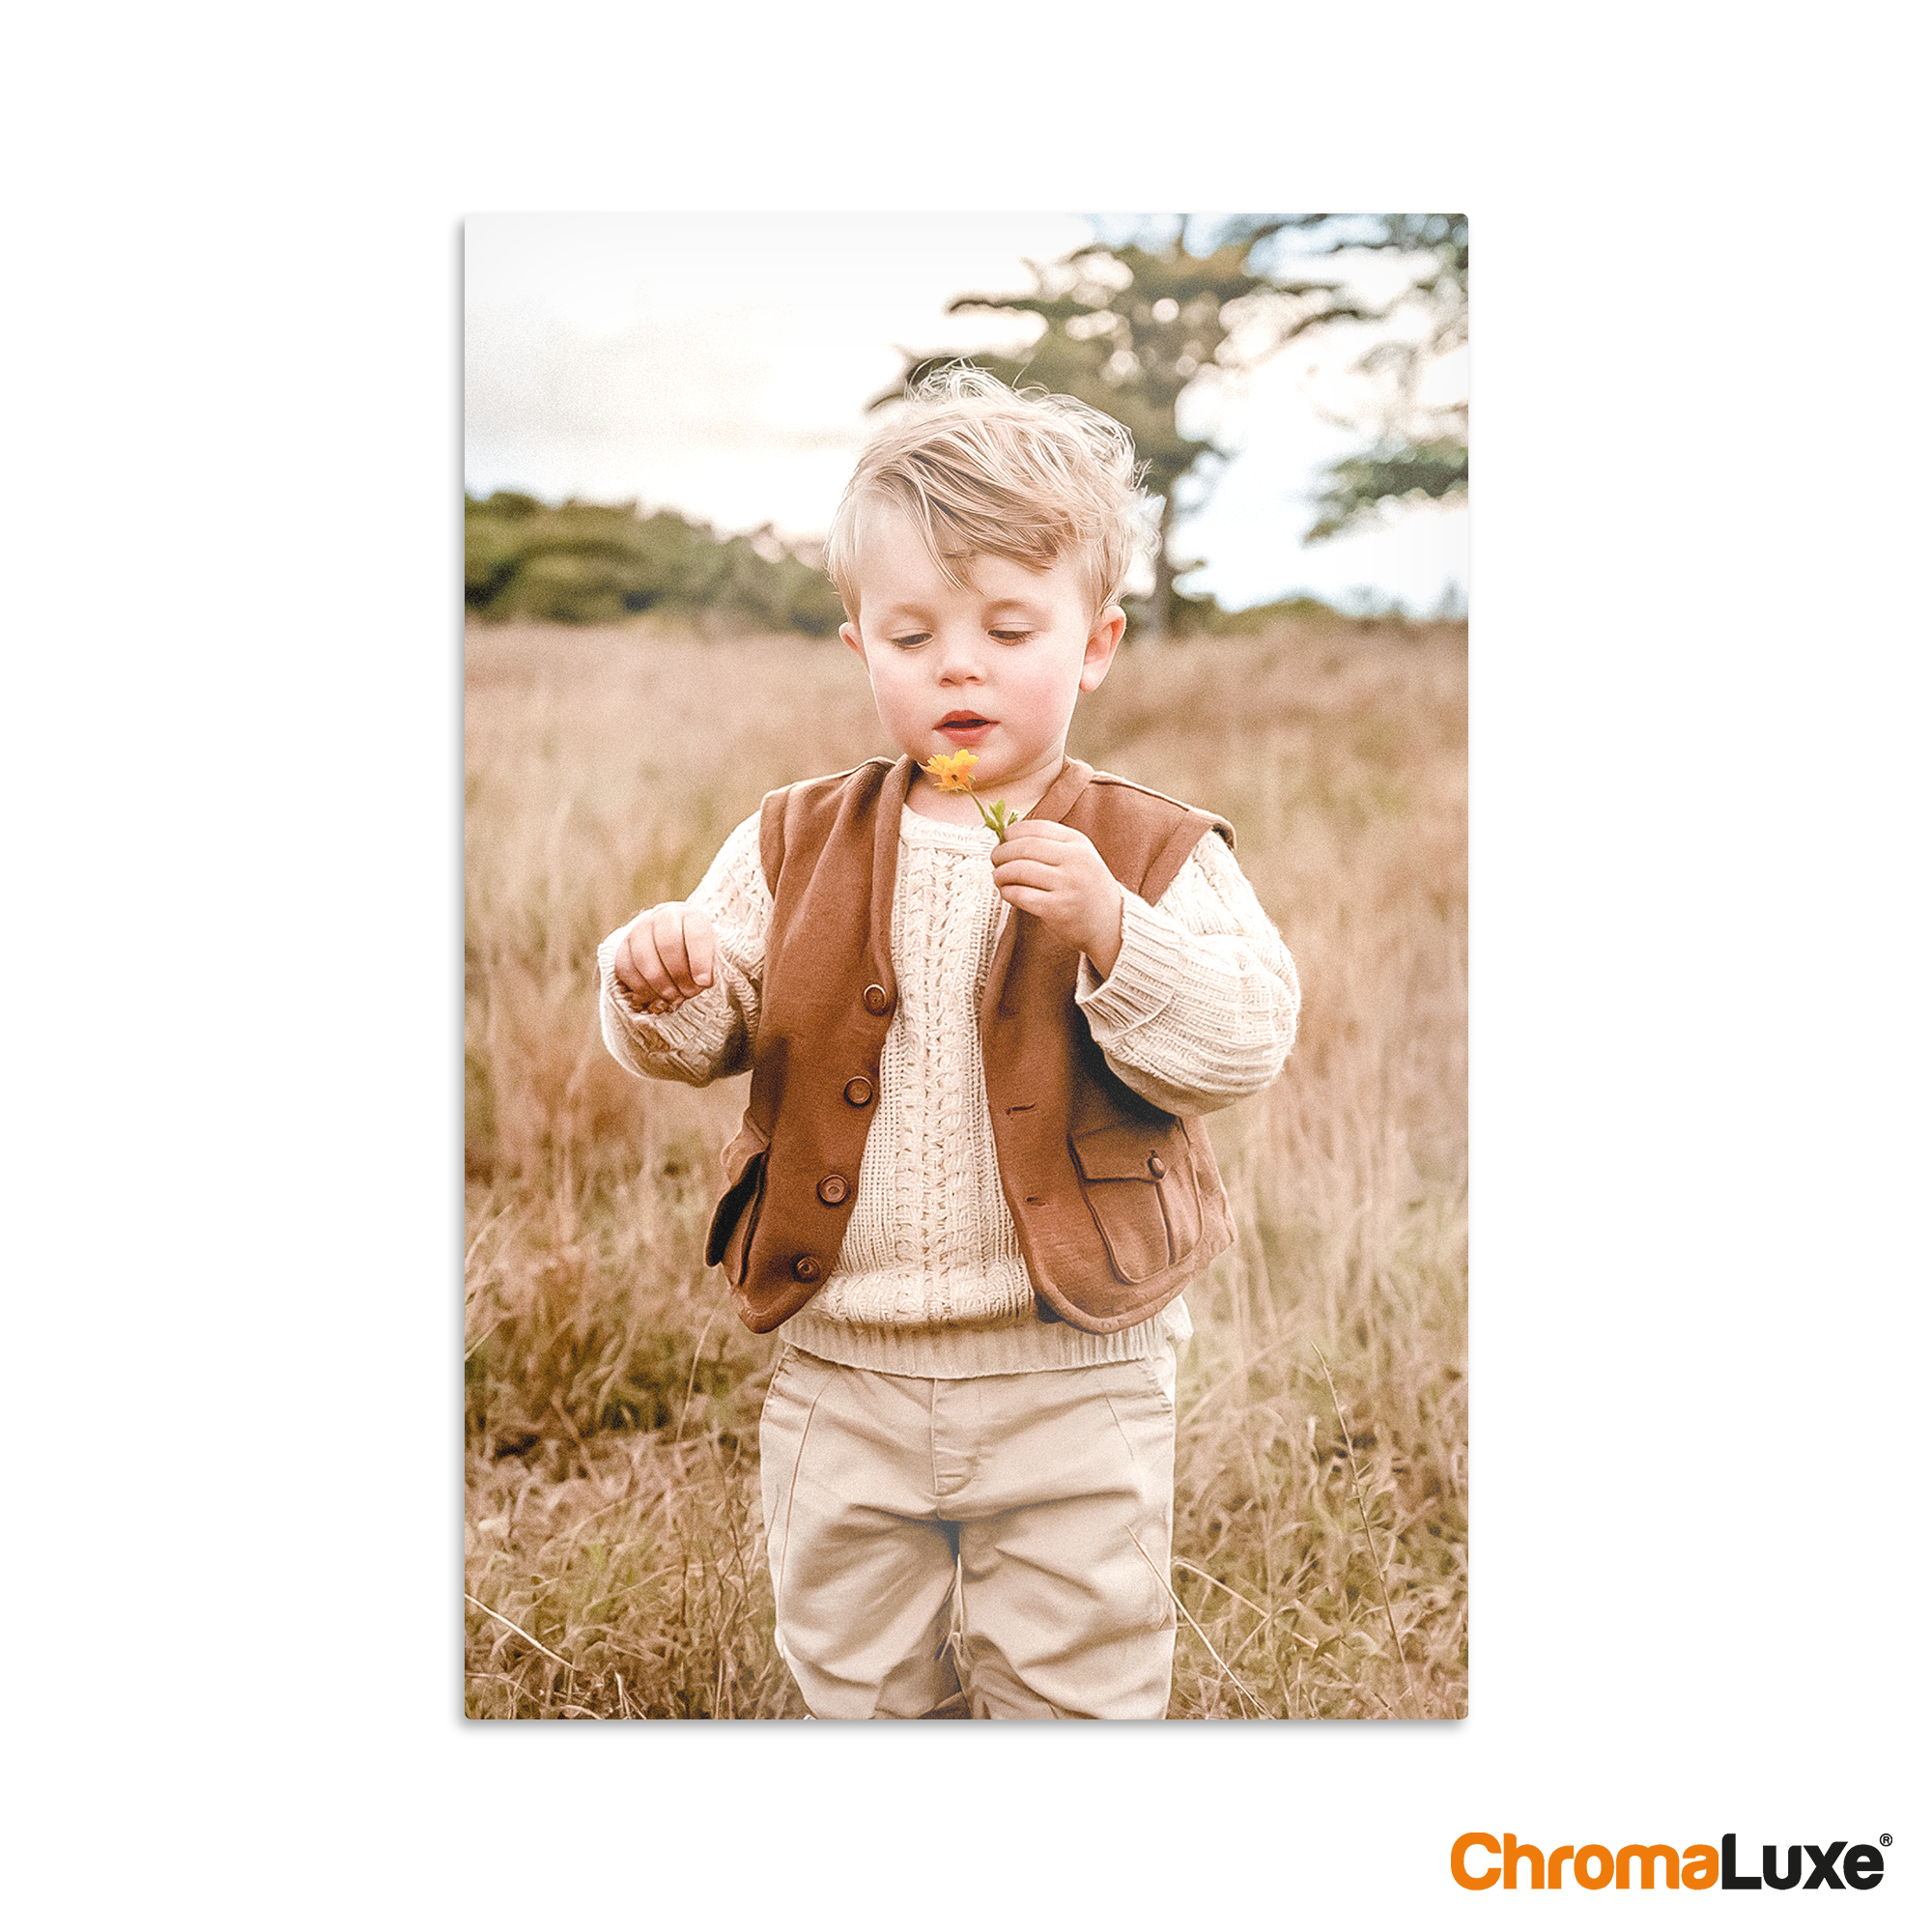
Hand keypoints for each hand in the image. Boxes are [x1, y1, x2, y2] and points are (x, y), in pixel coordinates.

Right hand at [612, 902, 715, 1013]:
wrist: (674, 946)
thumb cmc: (699, 955)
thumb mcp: (714, 956)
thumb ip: (712, 966)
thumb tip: (703, 982)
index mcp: (690, 916)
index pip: (695, 933)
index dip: (700, 961)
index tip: (705, 983)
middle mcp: (662, 917)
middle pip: (667, 945)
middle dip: (679, 975)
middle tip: (689, 993)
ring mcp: (639, 930)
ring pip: (643, 957)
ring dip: (659, 984)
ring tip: (673, 997)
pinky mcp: (624, 947)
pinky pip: (625, 967)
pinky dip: (639, 986)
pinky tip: (653, 996)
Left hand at [991, 822, 1125, 975]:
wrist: (1112, 923)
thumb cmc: (1088, 889)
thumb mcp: (1080, 857)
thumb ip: (1052, 845)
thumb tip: (1008, 838)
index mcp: (1079, 843)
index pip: (1038, 828)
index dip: (1013, 832)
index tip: (1004, 839)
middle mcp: (1075, 860)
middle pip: (1024, 847)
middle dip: (1002, 852)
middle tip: (995, 859)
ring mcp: (1067, 885)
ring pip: (1019, 870)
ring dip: (1000, 873)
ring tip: (999, 877)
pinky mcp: (1057, 909)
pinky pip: (1020, 895)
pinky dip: (1007, 892)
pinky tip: (1008, 893)